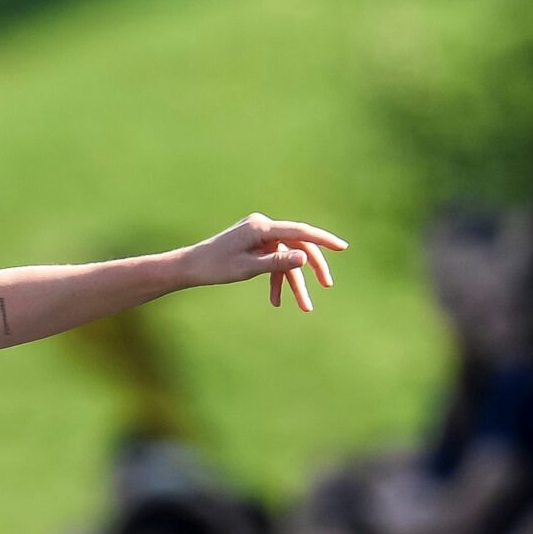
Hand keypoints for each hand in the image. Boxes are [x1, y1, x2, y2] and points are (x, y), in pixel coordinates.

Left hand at [179, 213, 346, 312]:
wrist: (190, 267)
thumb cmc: (215, 267)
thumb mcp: (247, 268)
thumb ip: (277, 262)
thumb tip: (305, 257)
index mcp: (262, 228)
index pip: (300, 232)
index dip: (323, 240)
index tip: (343, 247)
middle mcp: (262, 227)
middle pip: (297, 245)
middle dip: (311, 268)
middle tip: (327, 285)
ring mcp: (258, 235)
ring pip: (285, 257)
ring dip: (293, 281)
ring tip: (305, 306)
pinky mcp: (253, 245)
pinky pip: (272, 260)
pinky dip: (275, 279)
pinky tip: (276, 301)